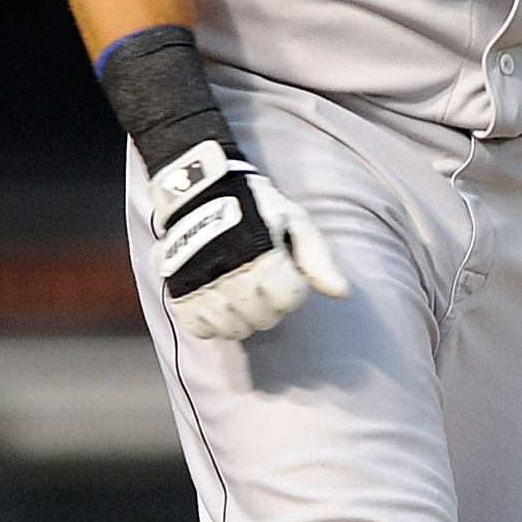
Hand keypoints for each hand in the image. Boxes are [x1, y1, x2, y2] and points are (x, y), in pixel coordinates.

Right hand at [150, 139, 350, 341]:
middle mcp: (229, 273)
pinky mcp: (179, 295)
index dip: (293, 288)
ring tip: (240, 291)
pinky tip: (218, 300)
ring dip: (243, 317)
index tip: (284, 271)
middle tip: (262, 280)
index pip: (290, 299)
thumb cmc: (255, 206)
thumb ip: (319, 259)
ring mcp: (201, 287)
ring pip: (235, 329)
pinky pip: (202, 330)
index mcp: (261, 254)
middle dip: (270, 304)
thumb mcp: (295, 221)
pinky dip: (212, 321)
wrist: (199, 191)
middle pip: (264, 318)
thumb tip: (342, 293)